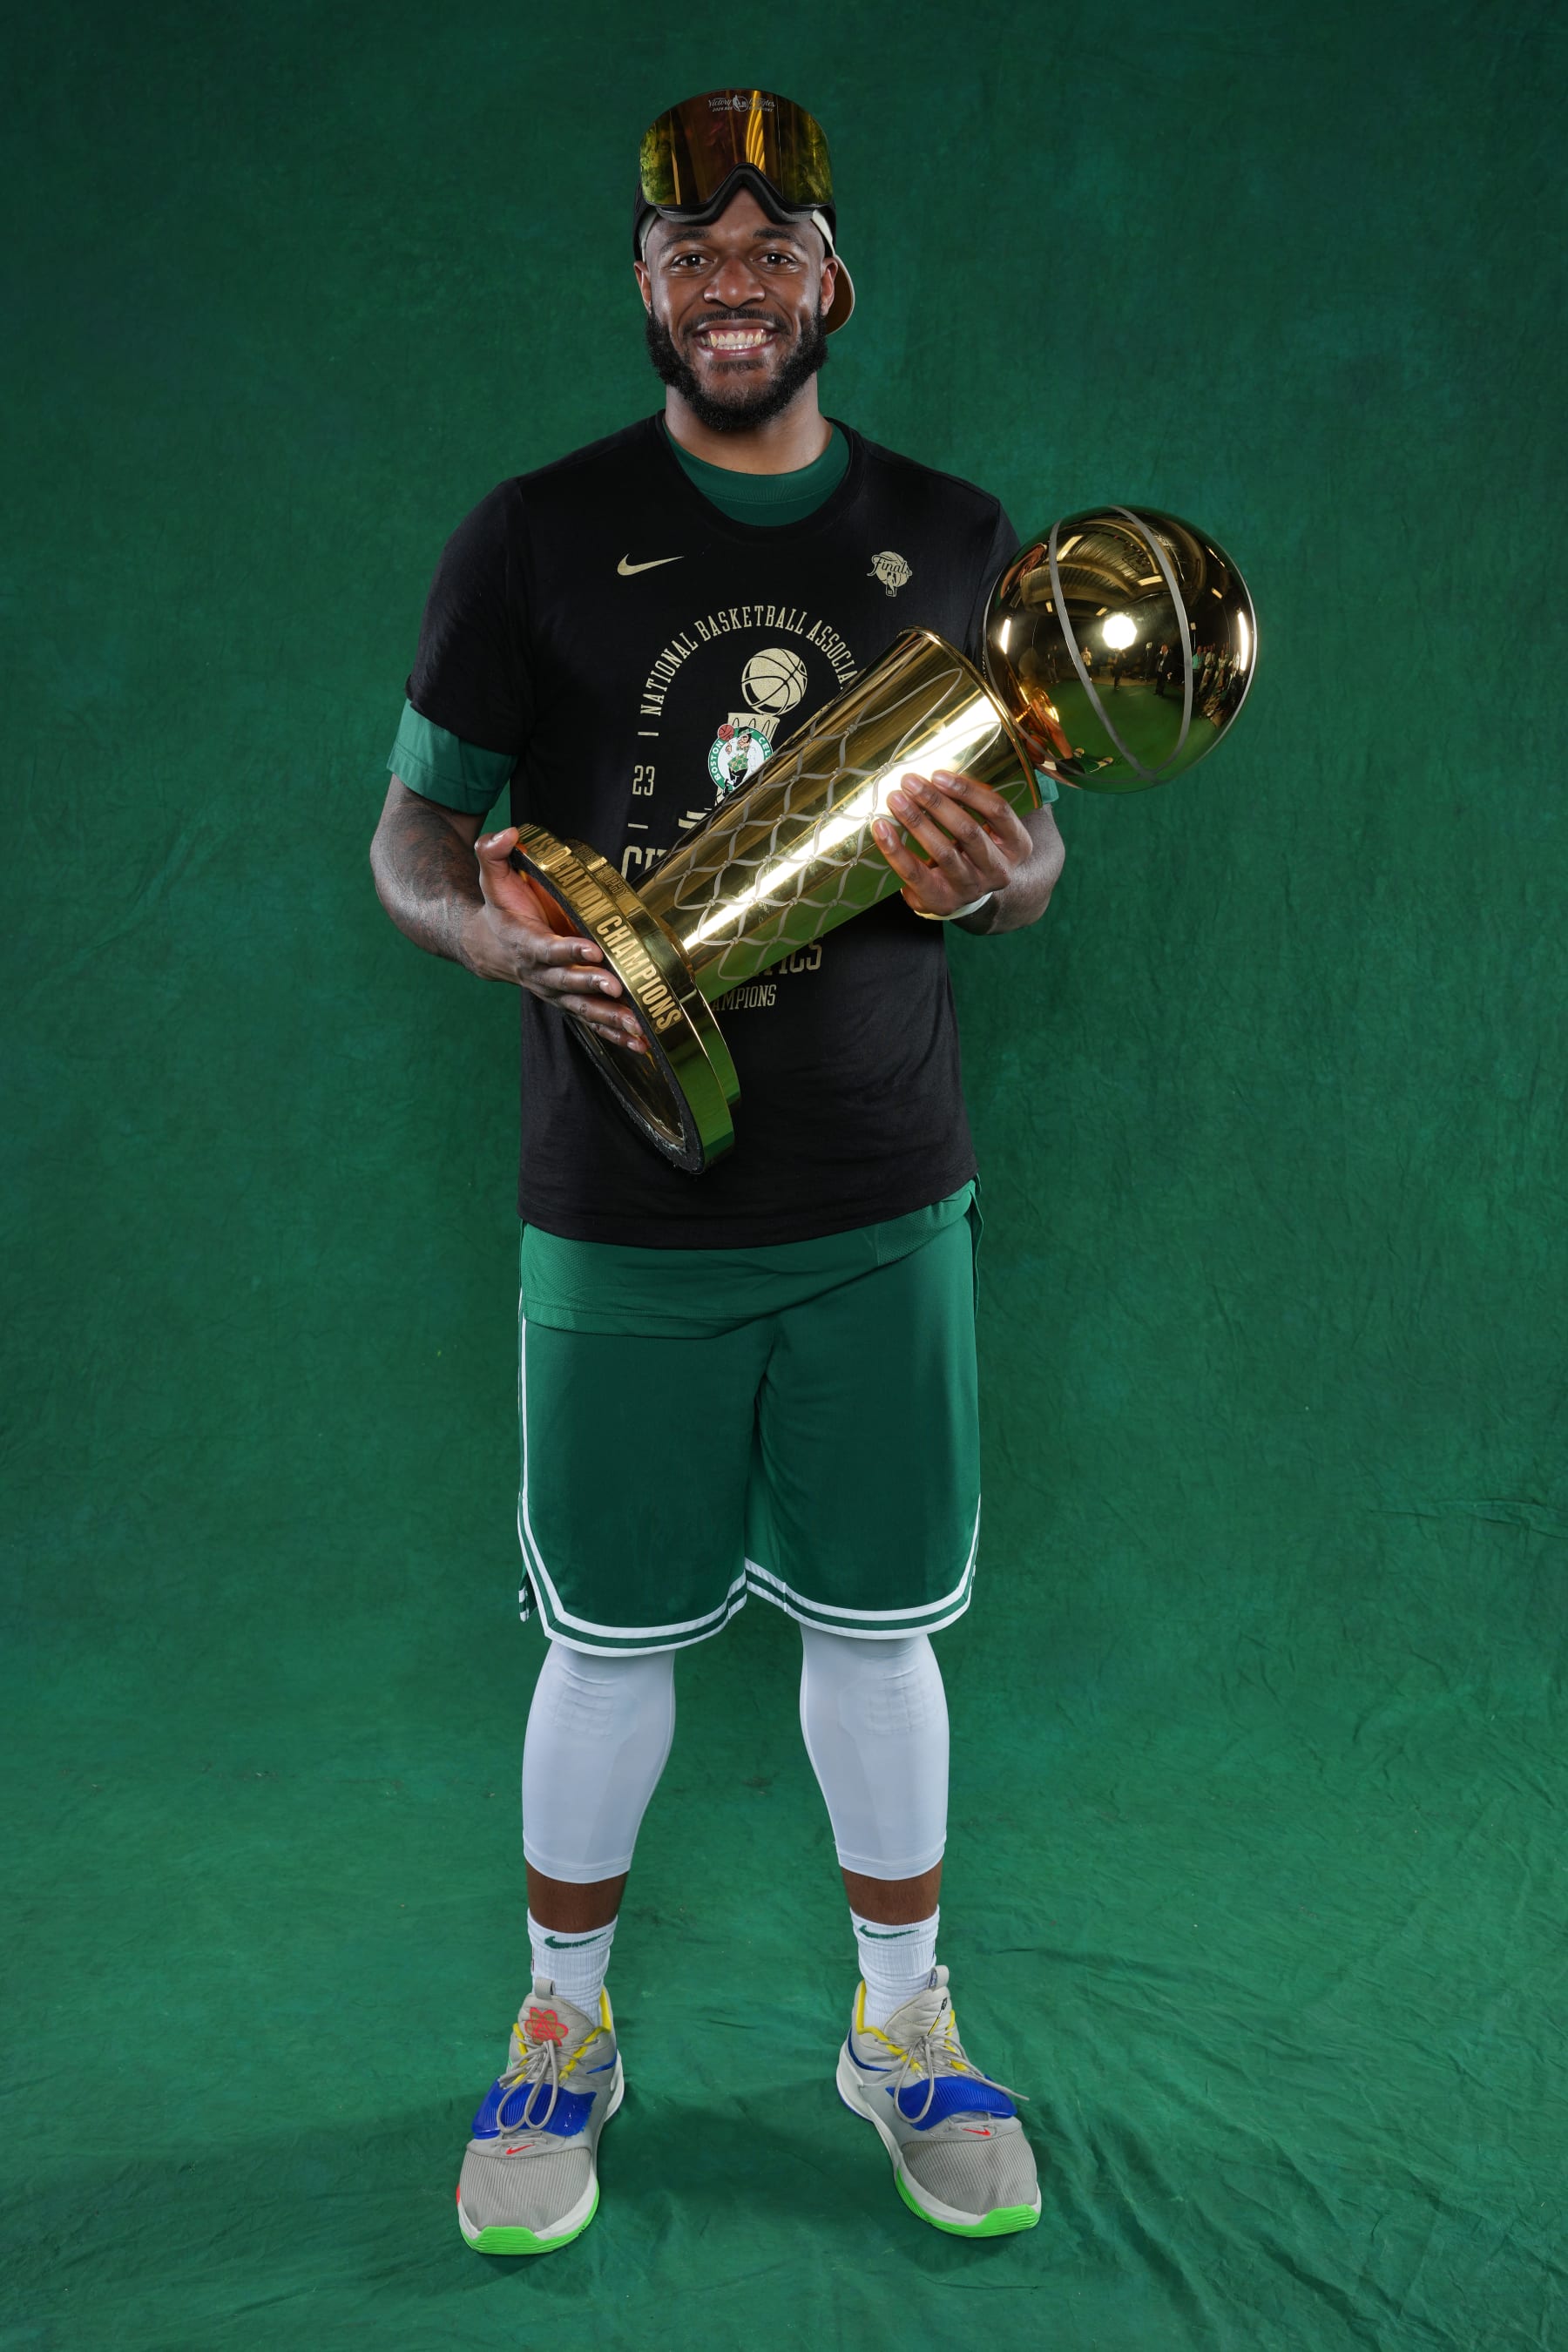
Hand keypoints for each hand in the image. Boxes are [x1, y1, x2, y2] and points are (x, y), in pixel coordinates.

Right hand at [466, 827, 646, 1052]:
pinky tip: (638, 1043)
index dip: (567, 950)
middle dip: (591, 987)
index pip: (545, 948)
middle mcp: (539, 972)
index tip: (592, 949)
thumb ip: (493, 852)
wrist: (486, 946)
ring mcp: (553, 990)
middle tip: (615, 988)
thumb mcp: (490, 877)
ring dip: (608, 1019)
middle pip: (566, 984)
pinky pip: (590, 1021)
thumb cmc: (498, 908)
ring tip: (636, 1027)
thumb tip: (508, 833)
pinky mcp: (566, 1001)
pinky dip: (613, 1034)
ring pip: (581, 1009)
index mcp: (524, 941)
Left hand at [872, 769, 1035, 918]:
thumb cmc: (974, 851)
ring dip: (916, 821)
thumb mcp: (988, 828)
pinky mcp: (943, 902)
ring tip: (895, 800)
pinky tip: (881, 829)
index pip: (998, 810)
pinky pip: (916, 873)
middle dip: (935, 803)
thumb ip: (974, 804)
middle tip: (910, 782)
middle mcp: (999, 870)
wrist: (970, 897)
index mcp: (1017, 845)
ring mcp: (972, 889)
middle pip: (968, 830)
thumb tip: (938, 773)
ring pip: (943, 851)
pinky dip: (895, 849)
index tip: (938, 775)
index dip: (967, 791)